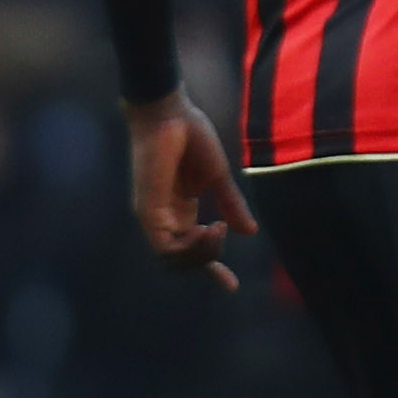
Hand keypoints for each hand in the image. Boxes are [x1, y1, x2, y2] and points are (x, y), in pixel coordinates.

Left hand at [126, 92, 251, 289]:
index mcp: (179, 210)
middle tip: (225, 231)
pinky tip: (209, 228)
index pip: (192, 250)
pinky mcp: (147, 209)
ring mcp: (153, 215)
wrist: (170, 112)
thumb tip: (249, 231)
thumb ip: (231, 204)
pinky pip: (165, 246)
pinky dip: (189, 246)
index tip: (232, 286)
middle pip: (182, 260)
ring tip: (218, 228)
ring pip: (174, 259)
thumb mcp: (218, 177)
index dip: (212, 270)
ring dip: (202, 253)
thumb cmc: (191, 137)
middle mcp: (163, 217)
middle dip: (209, 259)